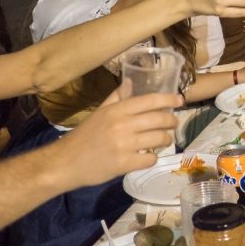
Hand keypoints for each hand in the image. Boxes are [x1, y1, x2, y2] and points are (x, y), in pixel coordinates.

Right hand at [57, 91, 182, 188]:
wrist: (64, 163)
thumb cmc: (83, 136)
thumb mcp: (99, 112)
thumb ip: (116, 97)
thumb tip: (131, 81)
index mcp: (117, 110)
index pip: (150, 100)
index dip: (169, 99)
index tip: (180, 100)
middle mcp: (123, 124)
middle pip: (159, 119)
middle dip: (171, 121)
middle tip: (173, 124)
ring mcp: (124, 145)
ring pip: (159, 139)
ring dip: (166, 140)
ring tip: (164, 140)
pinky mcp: (124, 164)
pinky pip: (150, 159)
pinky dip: (152, 158)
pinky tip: (148, 156)